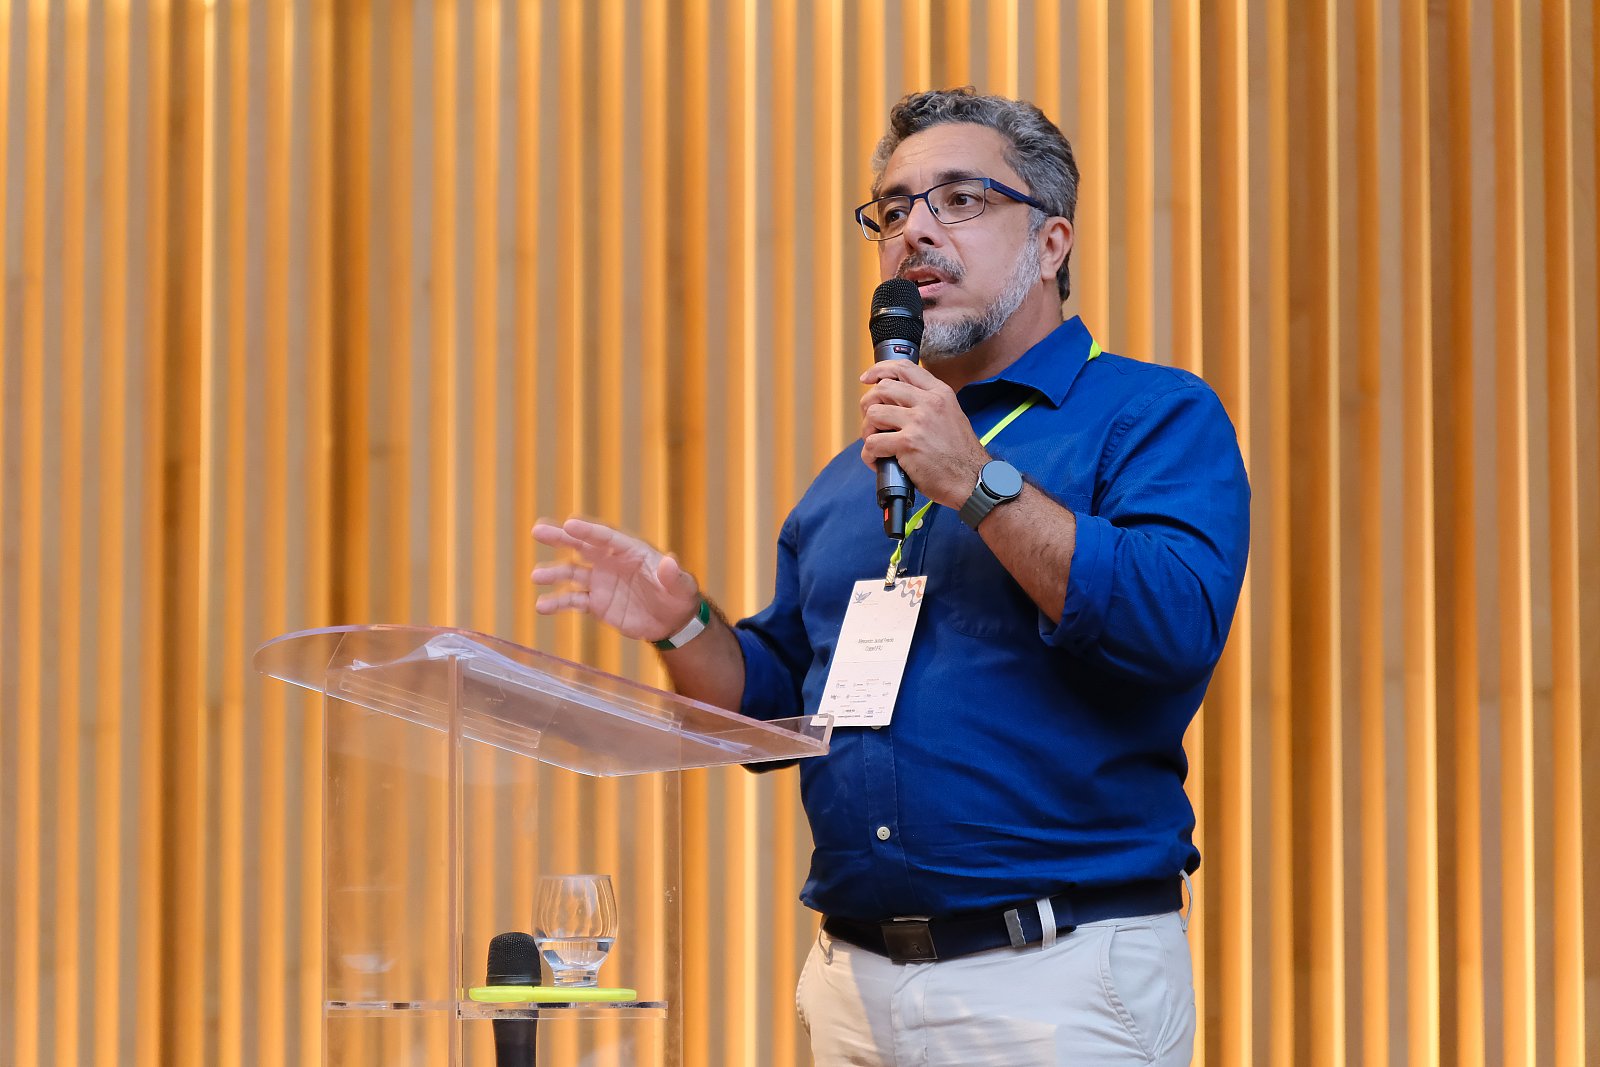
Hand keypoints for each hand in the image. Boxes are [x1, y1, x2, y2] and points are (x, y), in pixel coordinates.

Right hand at [531, 517, 701, 641]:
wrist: (672, 621)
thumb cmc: (679, 596)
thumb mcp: (681, 586)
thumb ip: (673, 575)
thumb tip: (670, 562)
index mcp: (630, 551)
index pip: (605, 538)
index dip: (588, 531)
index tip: (569, 525)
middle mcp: (610, 562)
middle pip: (581, 547)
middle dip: (560, 538)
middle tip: (538, 531)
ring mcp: (601, 582)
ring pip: (572, 573)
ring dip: (554, 573)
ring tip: (537, 576)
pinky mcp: (596, 603)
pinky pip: (573, 601)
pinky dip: (557, 603)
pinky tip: (542, 606)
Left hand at [859, 361, 988, 506]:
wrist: (972, 480)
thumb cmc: (960, 455)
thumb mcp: (951, 416)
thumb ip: (928, 404)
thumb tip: (897, 402)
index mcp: (940, 393)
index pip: (904, 368)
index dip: (879, 370)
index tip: (868, 378)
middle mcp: (929, 403)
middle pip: (882, 388)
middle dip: (868, 404)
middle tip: (871, 421)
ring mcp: (918, 422)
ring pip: (873, 414)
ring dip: (868, 430)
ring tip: (875, 443)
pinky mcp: (908, 444)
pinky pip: (873, 443)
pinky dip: (869, 454)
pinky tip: (877, 461)